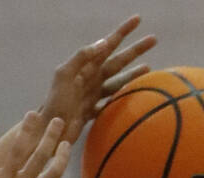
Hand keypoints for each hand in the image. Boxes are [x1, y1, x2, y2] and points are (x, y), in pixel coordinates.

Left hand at [37, 16, 156, 142]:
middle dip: (135, 50)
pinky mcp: (91, 113)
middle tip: (154, 39)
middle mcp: (91, 79)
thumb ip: (81, 57)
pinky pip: (110, 103)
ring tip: (149, 68)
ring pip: (117, 82)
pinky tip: (132, 98)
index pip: (108, 45)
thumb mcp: (64, 75)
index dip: (122, 32)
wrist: (48, 131)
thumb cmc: (55, 104)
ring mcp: (92, 96)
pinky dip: (122, 100)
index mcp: (86, 67)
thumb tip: (104, 42)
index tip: (138, 19)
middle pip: (118, 61)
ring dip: (133, 74)